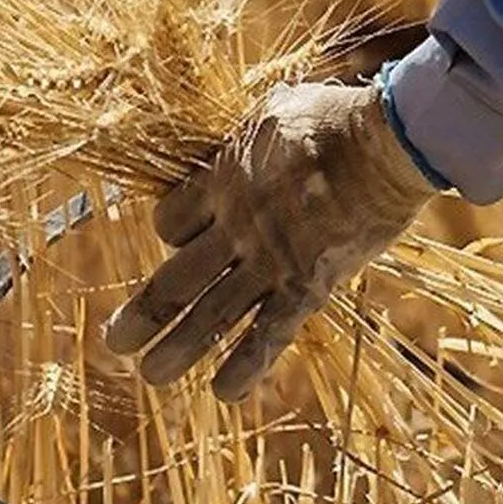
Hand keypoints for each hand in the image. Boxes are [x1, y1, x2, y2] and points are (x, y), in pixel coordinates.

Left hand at [102, 81, 435, 401]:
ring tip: (151, 377)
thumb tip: (245, 137)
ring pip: (210, 317)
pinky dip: (245, 366)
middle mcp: (235, 227)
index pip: (170, 222)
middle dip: (142, 317)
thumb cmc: (335, 117)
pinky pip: (269, 335)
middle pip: (174, 280)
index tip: (180, 240)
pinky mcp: (307, 286)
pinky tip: (224, 393)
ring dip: (176, 351)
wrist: (386, 143)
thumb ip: (250, 136)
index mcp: (222, 179)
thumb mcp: (275, 110)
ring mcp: (269, 261)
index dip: (168, 234)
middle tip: (115, 344)